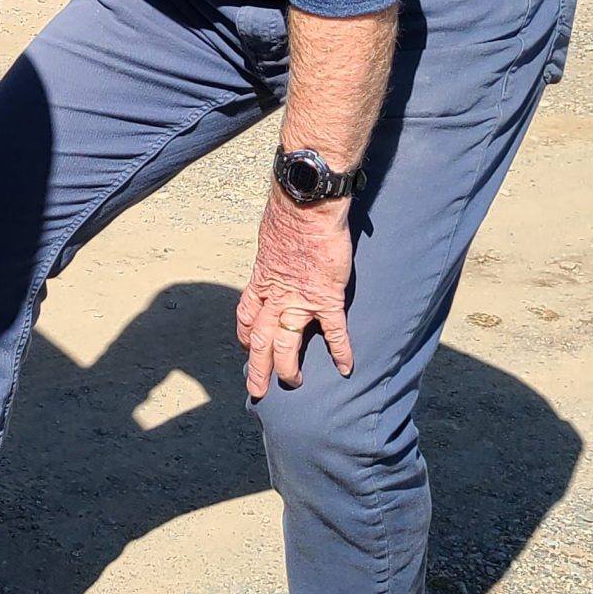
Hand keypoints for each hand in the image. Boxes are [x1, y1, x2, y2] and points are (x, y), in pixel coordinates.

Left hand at [236, 189, 356, 394]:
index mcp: (262, 279)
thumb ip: (275, 250)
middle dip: (257, 367)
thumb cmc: (289, 213)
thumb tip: (279, 244)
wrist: (306, 203)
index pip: (247, 315)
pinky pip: (334, 332)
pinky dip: (341, 351)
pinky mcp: (327, 297)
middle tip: (256, 390)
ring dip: (288, 368)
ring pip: (287, 344)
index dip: (246, 335)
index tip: (247, 347)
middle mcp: (276, 295)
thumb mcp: (271, 235)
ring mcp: (300, 299)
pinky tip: (346, 368)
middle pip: (260, 339)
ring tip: (293, 384)